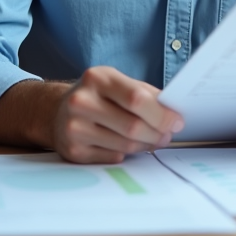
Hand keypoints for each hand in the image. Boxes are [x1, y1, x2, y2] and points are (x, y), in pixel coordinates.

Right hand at [53, 66, 183, 163]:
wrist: (58, 111)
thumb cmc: (98, 95)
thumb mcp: (116, 83)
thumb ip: (144, 93)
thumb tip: (172, 112)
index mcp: (96, 78)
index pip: (136, 98)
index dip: (162, 113)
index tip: (177, 121)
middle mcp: (81, 101)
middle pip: (133, 126)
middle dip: (157, 133)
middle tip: (168, 135)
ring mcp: (75, 127)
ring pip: (125, 145)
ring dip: (146, 145)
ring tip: (153, 140)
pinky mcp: (73, 150)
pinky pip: (113, 157)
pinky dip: (127, 154)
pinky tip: (129, 146)